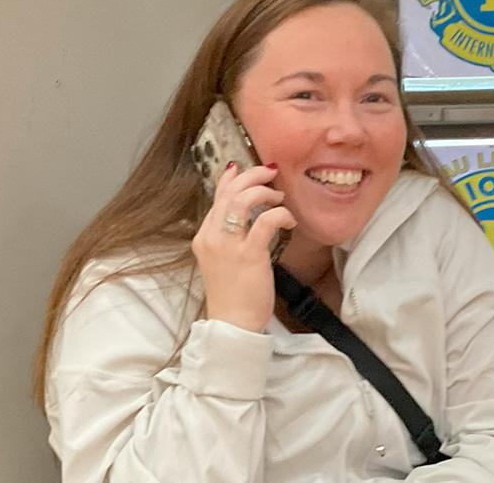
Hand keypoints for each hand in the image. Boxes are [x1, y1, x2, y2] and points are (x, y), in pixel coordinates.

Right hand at [191, 163, 296, 331]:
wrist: (232, 324)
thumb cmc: (233, 295)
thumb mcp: (223, 261)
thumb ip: (230, 237)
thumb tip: (248, 217)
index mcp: (204, 236)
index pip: (217, 196)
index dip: (232, 178)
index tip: (245, 168)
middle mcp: (212, 237)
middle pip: (229, 192)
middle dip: (252, 176)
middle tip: (270, 174)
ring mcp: (228, 246)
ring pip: (243, 200)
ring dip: (264, 192)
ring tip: (278, 197)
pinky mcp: (249, 255)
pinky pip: (266, 222)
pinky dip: (280, 214)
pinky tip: (289, 221)